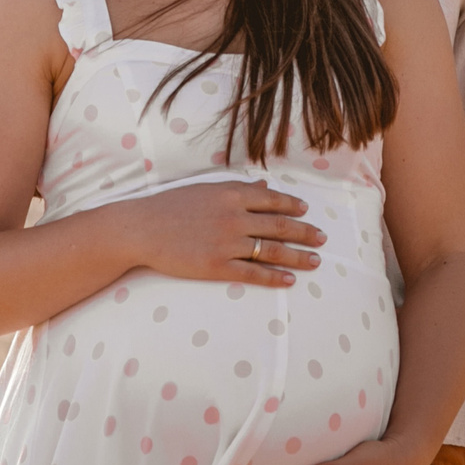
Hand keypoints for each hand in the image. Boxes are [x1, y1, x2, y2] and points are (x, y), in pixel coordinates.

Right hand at [110, 182, 325, 288]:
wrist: (141, 228)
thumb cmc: (170, 206)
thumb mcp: (205, 190)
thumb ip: (237, 190)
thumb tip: (262, 185)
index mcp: (231, 194)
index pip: (272, 200)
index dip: (293, 207)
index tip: (307, 212)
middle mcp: (233, 217)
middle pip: (279, 226)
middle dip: (305, 232)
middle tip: (323, 238)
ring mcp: (226, 242)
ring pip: (271, 250)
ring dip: (297, 256)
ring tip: (315, 261)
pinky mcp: (216, 266)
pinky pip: (253, 273)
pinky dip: (274, 276)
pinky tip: (289, 279)